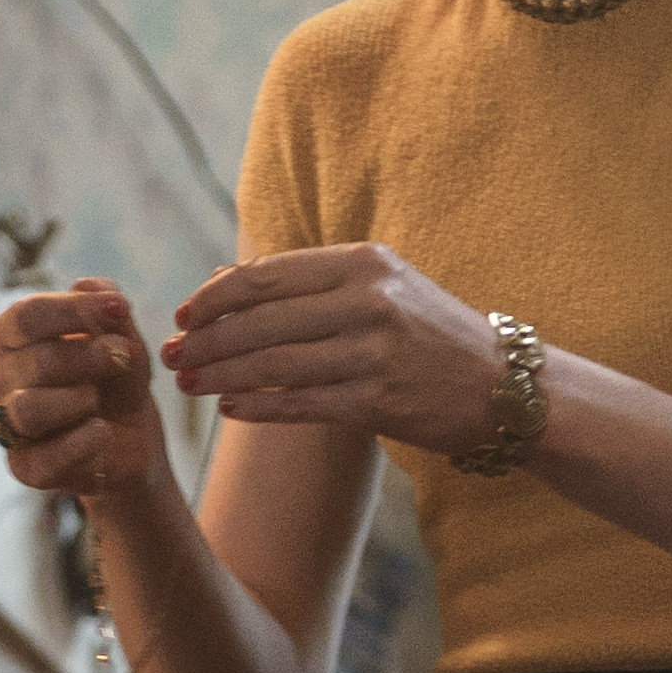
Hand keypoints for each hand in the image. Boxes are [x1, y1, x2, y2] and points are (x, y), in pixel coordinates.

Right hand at [0, 281, 169, 497]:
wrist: (132, 437)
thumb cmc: (115, 379)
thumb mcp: (122, 336)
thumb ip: (107, 308)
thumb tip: (89, 287)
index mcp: (11, 338)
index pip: (25, 316)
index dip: (74, 310)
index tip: (121, 308)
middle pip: (34, 361)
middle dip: (90, 356)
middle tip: (124, 358)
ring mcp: (8, 424)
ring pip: (28, 409)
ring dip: (79, 400)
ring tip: (100, 401)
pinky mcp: (24, 467)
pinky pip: (45, 456)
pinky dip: (83, 442)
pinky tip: (102, 432)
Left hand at [163, 246, 509, 454]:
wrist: (502, 385)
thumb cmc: (428, 333)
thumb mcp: (379, 286)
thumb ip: (307, 283)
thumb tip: (221, 281)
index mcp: (361, 262)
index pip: (265, 276)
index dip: (214, 299)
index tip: (182, 317)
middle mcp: (367, 301)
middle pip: (260, 322)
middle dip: (206, 342)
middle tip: (170, 358)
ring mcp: (373, 352)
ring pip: (273, 365)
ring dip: (221, 377)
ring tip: (189, 384)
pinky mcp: (378, 401)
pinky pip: (300, 404)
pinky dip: (259, 408)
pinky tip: (230, 410)